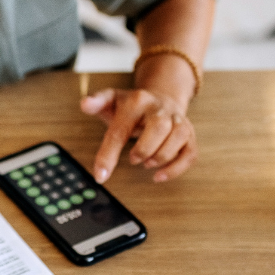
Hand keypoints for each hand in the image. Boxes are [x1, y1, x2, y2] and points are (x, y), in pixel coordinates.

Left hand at [80, 88, 196, 183]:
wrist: (161, 98)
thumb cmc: (132, 106)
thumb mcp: (111, 100)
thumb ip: (97, 101)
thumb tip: (84, 104)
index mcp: (137, 100)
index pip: (121, 129)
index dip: (108, 154)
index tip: (100, 176)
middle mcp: (160, 108)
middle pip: (159, 128)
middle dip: (144, 149)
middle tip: (133, 159)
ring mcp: (178, 120)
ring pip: (178, 138)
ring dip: (161, 157)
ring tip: (146, 163)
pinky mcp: (190, 134)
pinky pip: (190, 153)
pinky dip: (176, 168)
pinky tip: (160, 175)